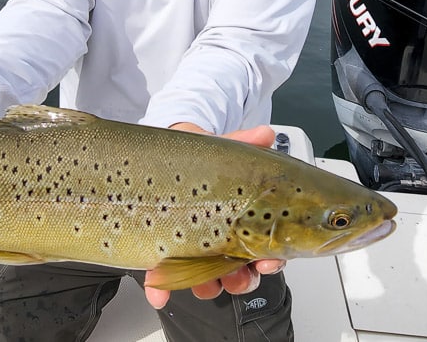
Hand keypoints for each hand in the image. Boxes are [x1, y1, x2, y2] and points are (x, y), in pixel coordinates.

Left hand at [142, 123, 286, 309]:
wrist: (165, 155)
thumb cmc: (200, 159)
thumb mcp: (223, 149)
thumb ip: (245, 142)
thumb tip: (265, 134)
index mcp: (243, 221)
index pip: (264, 248)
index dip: (269, 260)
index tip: (268, 261)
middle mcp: (222, 240)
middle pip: (239, 271)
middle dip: (241, 280)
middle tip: (240, 278)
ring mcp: (194, 248)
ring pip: (206, 279)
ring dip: (207, 287)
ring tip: (206, 287)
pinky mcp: (164, 250)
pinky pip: (163, 277)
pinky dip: (160, 288)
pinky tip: (157, 291)